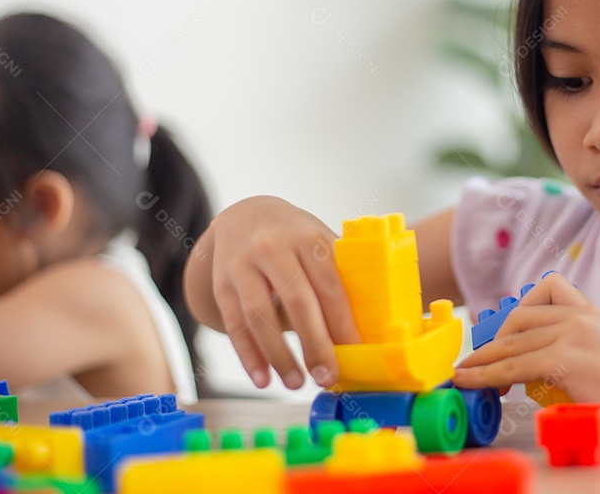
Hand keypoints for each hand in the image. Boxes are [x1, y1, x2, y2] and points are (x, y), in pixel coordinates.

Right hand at [205, 196, 358, 389]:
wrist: (245, 215)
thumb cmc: (295, 237)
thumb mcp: (319, 240)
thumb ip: (342, 271)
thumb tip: (377, 320)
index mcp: (307, 238)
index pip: (328, 284)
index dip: (341, 322)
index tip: (354, 351)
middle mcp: (272, 247)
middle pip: (296, 301)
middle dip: (314, 344)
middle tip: (327, 376)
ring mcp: (242, 264)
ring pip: (259, 316)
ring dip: (279, 355)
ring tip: (296, 383)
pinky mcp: (222, 283)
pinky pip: (234, 323)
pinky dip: (248, 355)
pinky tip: (263, 379)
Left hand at [452, 273, 599, 441]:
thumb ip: (577, 348)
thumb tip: (538, 366)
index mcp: (591, 311)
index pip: (548, 288)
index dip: (521, 309)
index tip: (507, 334)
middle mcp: (580, 316)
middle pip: (520, 317)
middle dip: (493, 340)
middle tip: (479, 362)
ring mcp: (571, 334)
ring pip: (511, 343)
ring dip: (482, 361)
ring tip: (464, 375)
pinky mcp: (563, 359)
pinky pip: (511, 366)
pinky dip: (485, 376)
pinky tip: (472, 383)